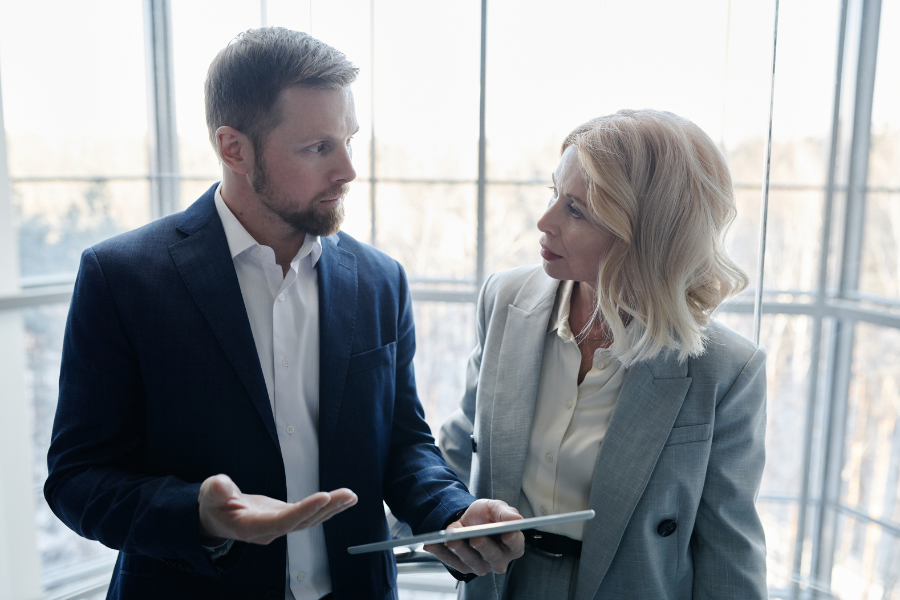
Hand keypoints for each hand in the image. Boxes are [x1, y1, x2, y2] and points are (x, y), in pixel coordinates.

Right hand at [198, 474, 356, 544]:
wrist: (215, 517)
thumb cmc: (213, 504)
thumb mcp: (209, 493)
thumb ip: (217, 490)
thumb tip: (223, 487)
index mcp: (251, 526)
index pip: (282, 521)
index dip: (304, 511)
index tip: (323, 497)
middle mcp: (269, 530)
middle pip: (302, 522)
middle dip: (326, 509)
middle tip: (346, 495)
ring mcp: (278, 525)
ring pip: (310, 520)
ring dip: (332, 508)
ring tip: (351, 496)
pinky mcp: (284, 518)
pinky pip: (309, 515)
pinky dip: (327, 507)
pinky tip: (343, 499)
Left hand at [423, 499, 524, 575]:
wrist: (466, 518)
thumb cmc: (485, 516)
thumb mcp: (495, 508)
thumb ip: (506, 513)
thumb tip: (517, 520)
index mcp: (512, 545)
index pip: (516, 546)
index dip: (513, 541)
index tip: (508, 533)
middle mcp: (498, 559)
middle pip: (494, 558)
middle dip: (484, 547)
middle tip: (476, 538)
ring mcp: (480, 565)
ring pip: (472, 562)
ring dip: (461, 550)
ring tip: (452, 539)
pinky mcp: (463, 566)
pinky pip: (451, 561)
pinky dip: (441, 552)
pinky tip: (431, 544)